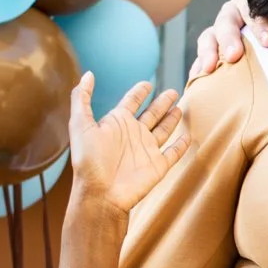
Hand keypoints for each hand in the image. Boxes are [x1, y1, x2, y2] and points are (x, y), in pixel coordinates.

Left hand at [68, 74, 190, 217]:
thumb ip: (82, 98)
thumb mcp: (80, 125)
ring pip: (164, 130)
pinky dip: (181, 145)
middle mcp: (133, 134)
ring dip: (172, 119)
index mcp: (117, 123)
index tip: (147, 83)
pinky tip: (188, 136)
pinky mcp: (158, 165)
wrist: (101, 193)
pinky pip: (173, 153)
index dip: (139, 92)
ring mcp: (147, 150)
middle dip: (162, 103)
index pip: (131, 102)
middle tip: (173, 92)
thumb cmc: (88, 160)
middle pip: (152, 114)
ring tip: (181, 107)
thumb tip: (88, 74)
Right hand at [190, 0, 267, 82]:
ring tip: (210, 68)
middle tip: (234, 55)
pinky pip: (203, 54)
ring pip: (210, 35)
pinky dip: (199, 66)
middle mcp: (236, 12)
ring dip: (209, 52)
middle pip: (228, 21)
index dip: (261, 23)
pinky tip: (197, 78)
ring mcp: (222, 29)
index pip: (256, 7)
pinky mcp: (214, 46)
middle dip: (230, 38)